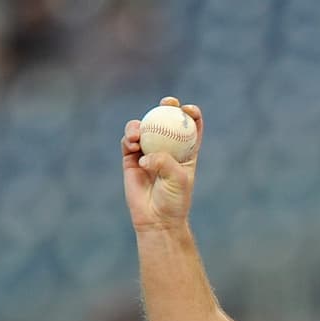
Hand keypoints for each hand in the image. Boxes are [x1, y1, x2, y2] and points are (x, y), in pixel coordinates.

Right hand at [122, 97, 202, 231]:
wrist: (156, 218)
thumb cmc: (174, 200)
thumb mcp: (178, 179)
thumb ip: (165, 162)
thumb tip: (146, 156)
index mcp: (186, 152)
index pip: (191, 127)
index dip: (191, 114)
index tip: (188, 109)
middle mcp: (167, 149)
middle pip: (167, 121)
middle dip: (167, 106)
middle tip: (167, 102)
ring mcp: (148, 152)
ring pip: (144, 128)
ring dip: (141, 124)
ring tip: (139, 134)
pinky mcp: (131, 159)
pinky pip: (128, 142)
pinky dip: (129, 138)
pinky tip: (132, 143)